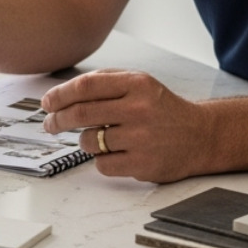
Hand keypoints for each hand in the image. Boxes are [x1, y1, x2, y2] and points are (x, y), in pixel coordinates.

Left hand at [39, 70, 212, 182]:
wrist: (200, 136)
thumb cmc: (161, 109)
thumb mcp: (139, 83)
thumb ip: (104, 82)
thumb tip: (61, 93)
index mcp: (136, 84)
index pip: (85, 86)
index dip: (59, 95)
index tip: (47, 103)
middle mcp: (139, 109)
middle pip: (80, 114)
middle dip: (57, 120)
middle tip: (50, 124)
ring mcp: (142, 138)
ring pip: (88, 141)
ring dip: (85, 141)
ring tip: (99, 138)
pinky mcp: (143, 164)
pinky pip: (102, 164)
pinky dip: (101, 160)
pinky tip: (115, 153)